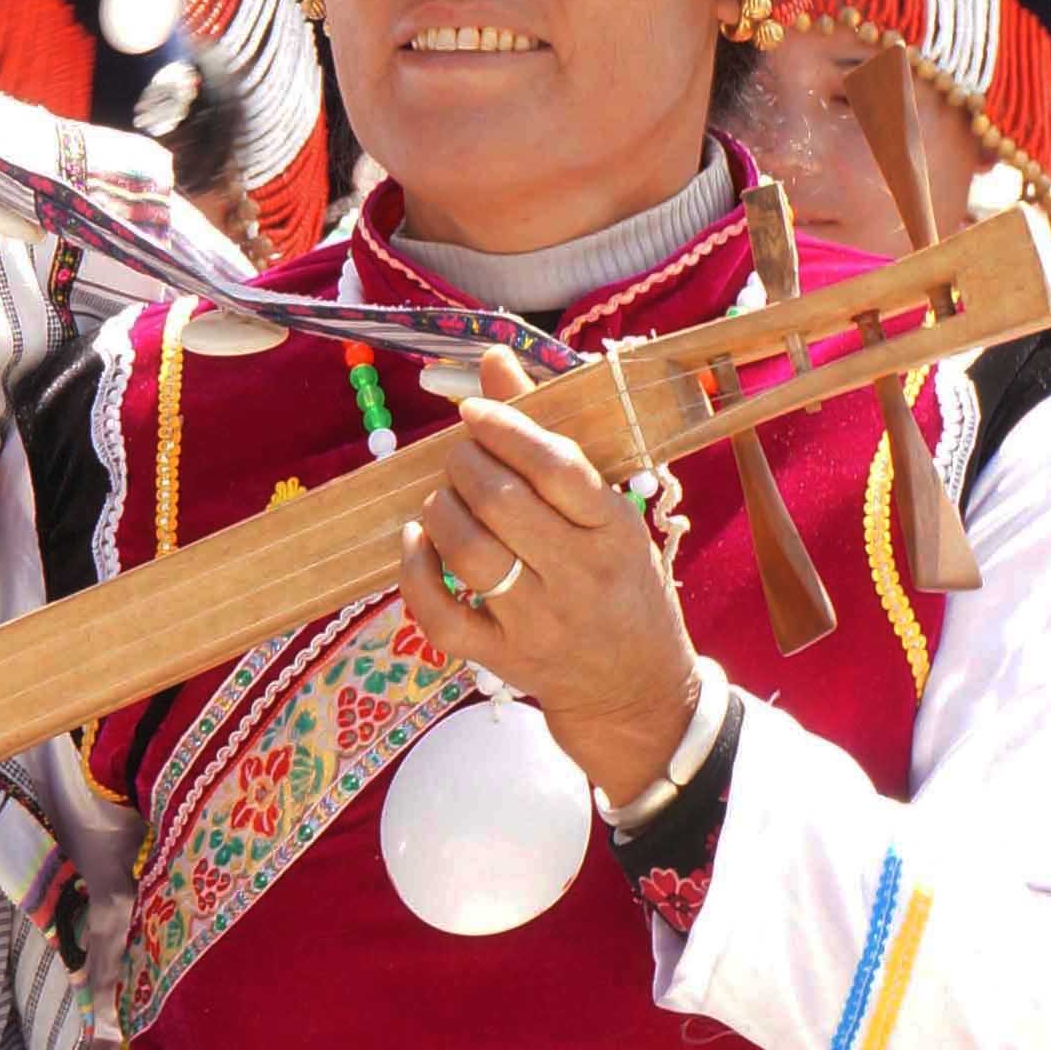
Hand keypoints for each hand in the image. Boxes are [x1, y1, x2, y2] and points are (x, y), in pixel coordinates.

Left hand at [396, 356, 700, 810]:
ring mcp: (538, 623)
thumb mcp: (606, 511)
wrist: (635, 689)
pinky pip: (441, 616)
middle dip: (464, 465)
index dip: (506, 428)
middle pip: (502, 503)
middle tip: (459, 458)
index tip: (474, 411)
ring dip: (440, 511)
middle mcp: (578, 576)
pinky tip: (415, 544)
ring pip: (469, 553)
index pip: (556, 466)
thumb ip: (547, 435)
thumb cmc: (619, 585)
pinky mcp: (501, 661)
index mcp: (614, 530)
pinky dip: (415, 573)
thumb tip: (491, 360)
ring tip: (444, 500)